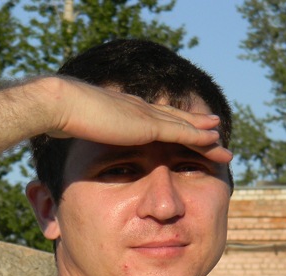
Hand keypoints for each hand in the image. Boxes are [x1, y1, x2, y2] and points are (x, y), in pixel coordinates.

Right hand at [45, 77, 231, 163]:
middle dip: (196, 126)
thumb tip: (85, 159)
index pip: (156, 120)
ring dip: (205, 132)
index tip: (184, 131)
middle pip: (176, 120)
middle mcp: (141, 111)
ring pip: (185, 125)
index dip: (172, 125)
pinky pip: (182, 132)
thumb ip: (92, 145)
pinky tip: (215, 139)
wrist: (64, 106)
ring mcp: (147, 116)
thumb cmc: (64, 122)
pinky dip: (199, 136)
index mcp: (126, 114)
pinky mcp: (149, 126)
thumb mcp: (83, 136)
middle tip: (215, 131)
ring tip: (222, 137)